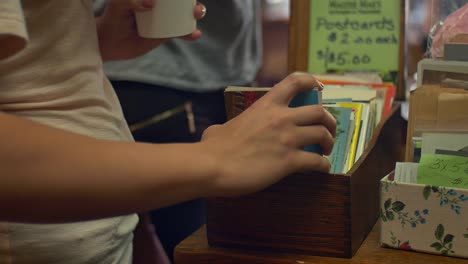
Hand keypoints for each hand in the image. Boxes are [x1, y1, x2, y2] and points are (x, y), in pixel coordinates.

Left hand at [96, 0, 205, 60]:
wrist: (110, 43)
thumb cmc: (113, 18)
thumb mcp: (118, 5)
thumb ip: (131, 0)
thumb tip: (152, 3)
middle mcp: (159, 6)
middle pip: (180, 2)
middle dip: (192, 1)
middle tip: (194, 5)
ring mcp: (164, 20)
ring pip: (184, 15)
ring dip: (196, 13)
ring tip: (197, 13)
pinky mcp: (165, 35)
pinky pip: (180, 32)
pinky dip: (189, 33)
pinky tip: (196, 34)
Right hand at [201, 73, 336, 196]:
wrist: (212, 166)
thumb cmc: (213, 147)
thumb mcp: (221, 127)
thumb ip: (230, 125)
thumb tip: (219, 132)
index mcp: (265, 105)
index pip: (296, 82)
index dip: (312, 82)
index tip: (319, 89)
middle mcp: (281, 118)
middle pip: (319, 111)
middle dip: (329, 121)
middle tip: (327, 131)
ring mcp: (287, 139)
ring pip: (323, 134)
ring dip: (329, 142)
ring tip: (325, 151)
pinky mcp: (289, 161)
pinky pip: (317, 161)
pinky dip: (323, 166)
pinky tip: (321, 169)